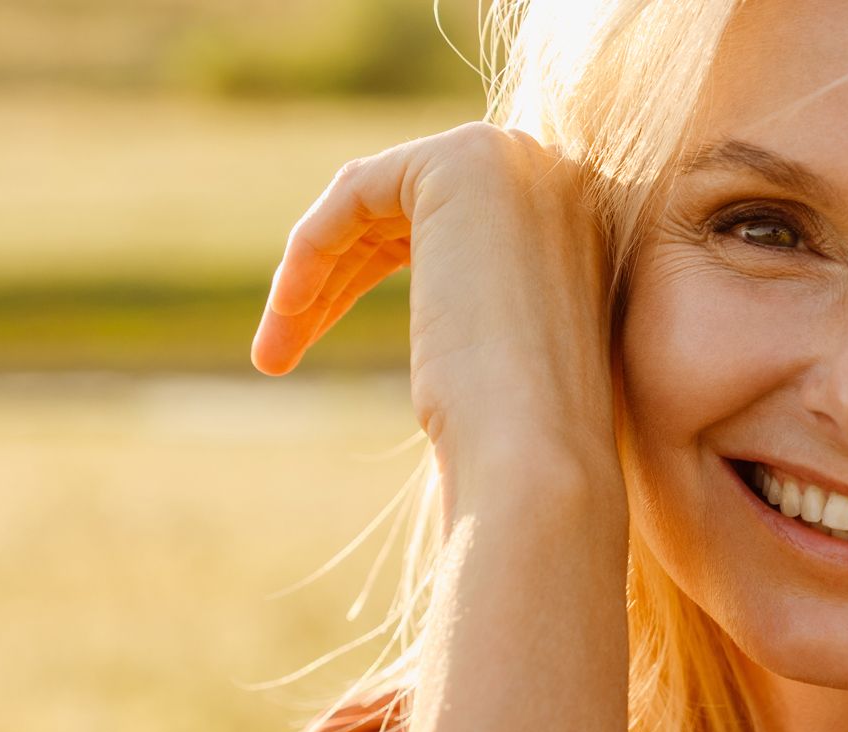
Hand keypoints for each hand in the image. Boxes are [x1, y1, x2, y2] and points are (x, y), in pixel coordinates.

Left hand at [253, 122, 619, 485]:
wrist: (534, 455)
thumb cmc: (511, 438)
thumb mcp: (491, 355)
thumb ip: (475, 304)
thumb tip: (441, 311)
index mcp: (577, 224)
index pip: (449, 225)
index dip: (372, 271)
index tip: (317, 332)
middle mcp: (557, 177)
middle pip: (404, 210)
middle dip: (335, 274)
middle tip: (278, 351)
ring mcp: (517, 161)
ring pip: (373, 203)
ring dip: (314, 273)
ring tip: (270, 354)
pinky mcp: (463, 162)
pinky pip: (356, 193)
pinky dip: (311, 249)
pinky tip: (289, 312)